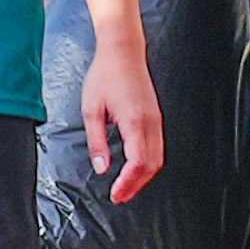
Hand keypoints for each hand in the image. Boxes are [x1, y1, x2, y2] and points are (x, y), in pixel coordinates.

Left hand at [77, 41, 162, 201]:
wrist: (123, 52)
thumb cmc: (105, 76)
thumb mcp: (91, 109)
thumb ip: (97, 141)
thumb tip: (101, 168)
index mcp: (134, 121)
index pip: (137, 163)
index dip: (128, 183)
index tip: (116, 195)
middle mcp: (150, 123)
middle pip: (152, 165)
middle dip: (137, 185)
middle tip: (120, 196)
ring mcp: (157, 120)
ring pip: (158, 158)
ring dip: (144, 176)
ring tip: (127, 187)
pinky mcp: (157, 117)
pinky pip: (158, 147)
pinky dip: (148, 163)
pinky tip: (135, 168)